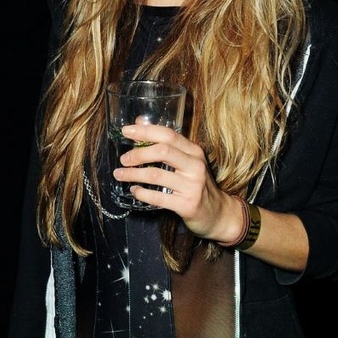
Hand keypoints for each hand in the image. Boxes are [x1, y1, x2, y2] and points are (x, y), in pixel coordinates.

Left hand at [113, 123, 241, 242]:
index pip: (168, 135)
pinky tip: (134, 191)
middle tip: (123, 159)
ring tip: (120, 174)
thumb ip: (166, 144)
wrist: (218, 213)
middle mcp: (195, 166)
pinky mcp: (187, 205)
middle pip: (163, 151)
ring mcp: (192, 186)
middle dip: (138, 153)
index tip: (126, 131)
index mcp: (195, 151)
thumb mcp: (187, 161)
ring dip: (133, 174)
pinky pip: (158, 197)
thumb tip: (139, 123)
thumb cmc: (197, 184)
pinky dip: (142, 193)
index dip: (145, 131)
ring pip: (157, 175)